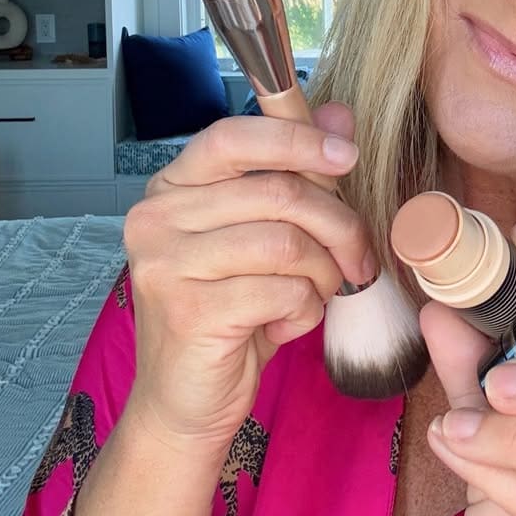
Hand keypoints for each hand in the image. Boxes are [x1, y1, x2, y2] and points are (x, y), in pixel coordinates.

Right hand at [122, 104, 375, 450]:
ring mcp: (166, 265)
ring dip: (323, 272)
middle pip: (276, 192)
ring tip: (318, 293)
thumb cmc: (228, 312)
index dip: (297, 139)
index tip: (347, 156)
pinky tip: (288, 322)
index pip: (233, 137)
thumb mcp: (265, 235)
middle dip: (338, 224)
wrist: (186, 401)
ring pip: (286, 243)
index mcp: (172, 187)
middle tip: (360, 258)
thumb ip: (296, 171)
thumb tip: (339, 114)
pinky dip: (304, 308)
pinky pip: (282, 291)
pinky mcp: (189, 312)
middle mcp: (156, 218)